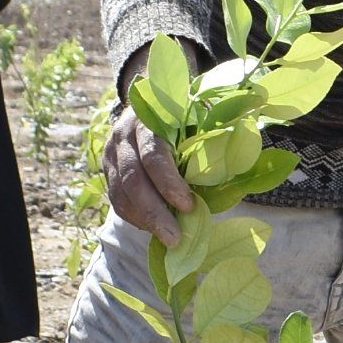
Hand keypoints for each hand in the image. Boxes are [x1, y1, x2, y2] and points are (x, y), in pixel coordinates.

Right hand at [103, 48, 197, 230]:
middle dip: (155, 213)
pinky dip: (135, 217)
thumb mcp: (198, 121)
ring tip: (166, 239)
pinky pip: (116, 200)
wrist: (150, 103)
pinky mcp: (107, 170)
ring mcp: (111, 153)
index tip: (189, 206)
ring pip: (121, 193)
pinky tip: (152, 228)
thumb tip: (236, 177)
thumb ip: (209, 145)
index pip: (154, 155)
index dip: (170, 184)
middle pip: (133, 179)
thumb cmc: (184, 117)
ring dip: (144, 220)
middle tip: (174, 238)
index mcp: (150, 120)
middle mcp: (124, 135)